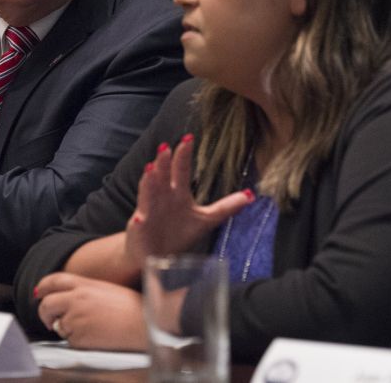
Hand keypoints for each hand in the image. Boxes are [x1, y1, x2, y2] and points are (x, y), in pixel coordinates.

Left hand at [34, 272, 146, 351]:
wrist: (143, 324)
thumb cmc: (131, 307)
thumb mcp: (104, 290)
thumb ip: (83, 292)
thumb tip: (66, 302)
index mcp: (83, 285)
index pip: (54, 281)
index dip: (43, 287)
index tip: (39, 294)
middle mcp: (75, 299)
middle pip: (47, 304)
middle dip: (44, 314)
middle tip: (49, 321)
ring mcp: (75, 318)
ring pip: (59, 326)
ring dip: (68, 330)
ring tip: (93, 329)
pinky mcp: (78, 338)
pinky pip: (70, 341)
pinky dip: (78, 342)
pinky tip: (96, 338)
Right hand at [125, 134, 252, 268]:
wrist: (156, 254)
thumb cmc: (179, 233)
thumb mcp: (206, 219)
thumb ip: (226, 207)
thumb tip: (251, 195)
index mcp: (178, 193)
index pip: (181, 170)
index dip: (184, 154)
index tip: (189, 137)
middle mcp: (162, 197)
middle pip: (163, 175)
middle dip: (164, 162)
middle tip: (166, 147)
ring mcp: (149, 210)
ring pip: (148, 192)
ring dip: (148, 182)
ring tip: (150, 169)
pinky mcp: (141, 228)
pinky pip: (140, 223)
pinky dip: (140, 219)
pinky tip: (139, 218)